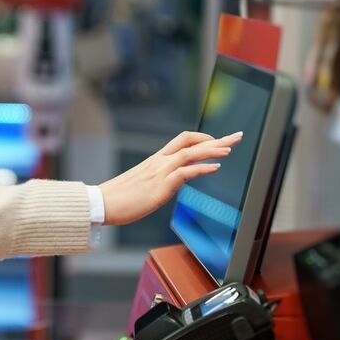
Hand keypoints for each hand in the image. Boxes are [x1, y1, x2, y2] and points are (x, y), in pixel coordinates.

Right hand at [98, 131, 242, 225]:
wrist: (103, 203)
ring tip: (230, 149)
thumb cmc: (120, 197)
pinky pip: (185, 172)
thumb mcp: (142, 183)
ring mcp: (160, 172)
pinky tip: (215, 168)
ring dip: (213, 150)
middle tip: (236, 137)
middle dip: (217, 139)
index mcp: (156, 160)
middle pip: (191, 142)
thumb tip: (171, 183)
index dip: (203, 139)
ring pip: (191, 153)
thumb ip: (158, 179)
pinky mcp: (160, 185)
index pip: (183, 140)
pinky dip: (202, 168)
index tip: (218, 141)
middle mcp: (160, 161)